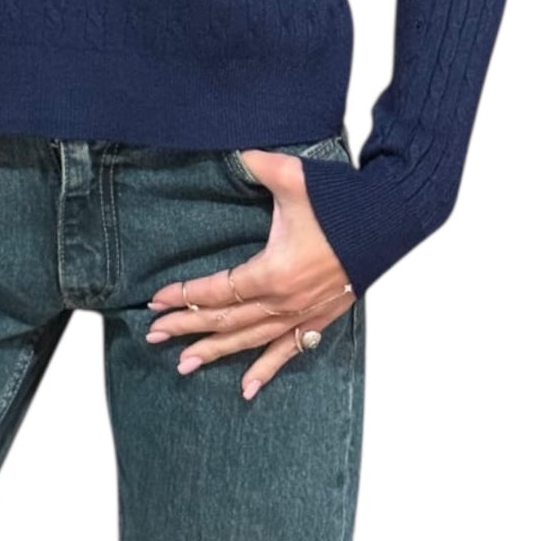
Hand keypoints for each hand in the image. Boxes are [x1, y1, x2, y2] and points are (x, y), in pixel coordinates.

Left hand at [144, 149, 356, 401]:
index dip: (186, 295)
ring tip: (184, 365)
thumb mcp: (292, 177)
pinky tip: (247, 388)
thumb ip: (256, 164)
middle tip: (153, 335)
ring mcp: (302, 314)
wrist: (387, 220)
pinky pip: (287, 350)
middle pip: (226, 320)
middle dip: (188, 327)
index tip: (157, 300)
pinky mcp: (319, 318)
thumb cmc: (340, 201)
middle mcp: (284, 301)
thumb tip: (232, 151)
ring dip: (216, 352)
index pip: (218, 290)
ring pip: (250, 340)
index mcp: (273, 271)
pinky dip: (266, 369)